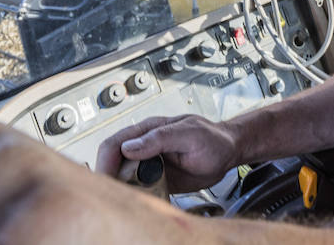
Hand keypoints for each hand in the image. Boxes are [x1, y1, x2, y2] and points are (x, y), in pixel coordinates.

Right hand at [96, 115, 241, 191]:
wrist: (228, 152)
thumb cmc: (212, 137)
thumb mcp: (189, 133)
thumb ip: (160, 138)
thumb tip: (130, 146)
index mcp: (148, 131)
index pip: (114, 144)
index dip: (105, 162)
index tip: (106, 179)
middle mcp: (145, 147)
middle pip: (114, 164)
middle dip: (110, 180)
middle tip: (115, 195)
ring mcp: (150, 165)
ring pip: (124, 180)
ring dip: (123, 191)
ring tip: (130, 201)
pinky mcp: (157, 180)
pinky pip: (139, 191)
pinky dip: (137, 199)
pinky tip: (142, 204)